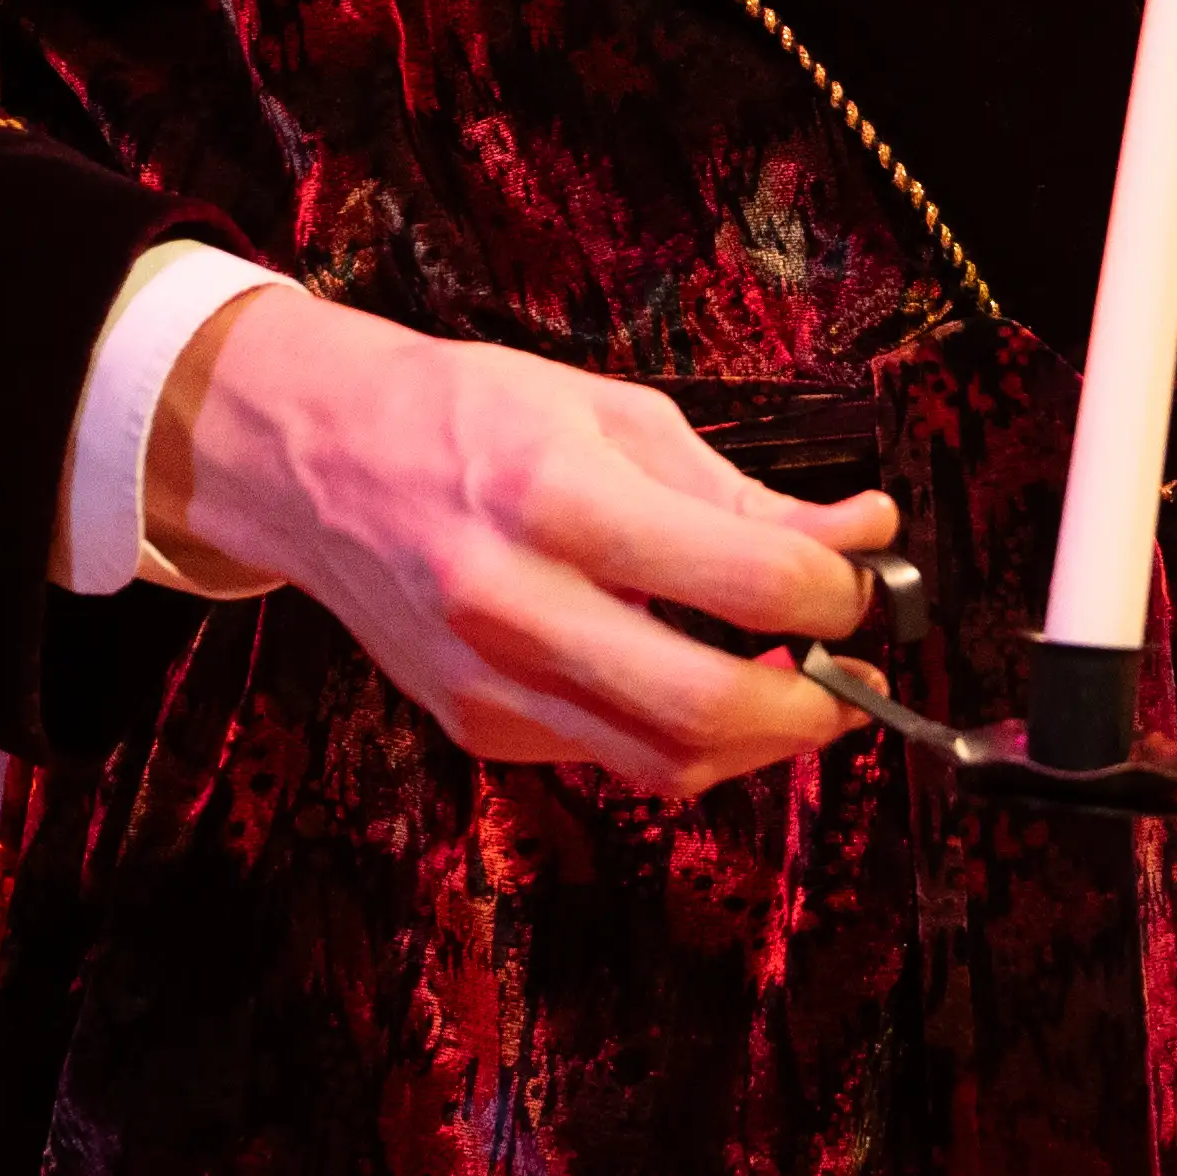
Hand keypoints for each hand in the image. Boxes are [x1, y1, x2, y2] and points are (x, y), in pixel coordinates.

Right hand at [159, 289, 894, 803]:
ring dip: (760, 739)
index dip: (835, 589)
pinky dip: (676, 735)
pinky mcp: (473, 726)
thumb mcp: (612, 413)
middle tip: (856, 672)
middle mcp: (512, 601)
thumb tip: (861, 537)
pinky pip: (608, 757)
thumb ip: (739, 494)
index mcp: (555, 495)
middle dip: (817, 703)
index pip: (747, 579)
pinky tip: (695, 681)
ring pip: (664, 762)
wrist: (315, 462)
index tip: (859, 575)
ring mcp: (487, 680)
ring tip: (797, 686)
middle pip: (709, 707)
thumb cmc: (467, 415)